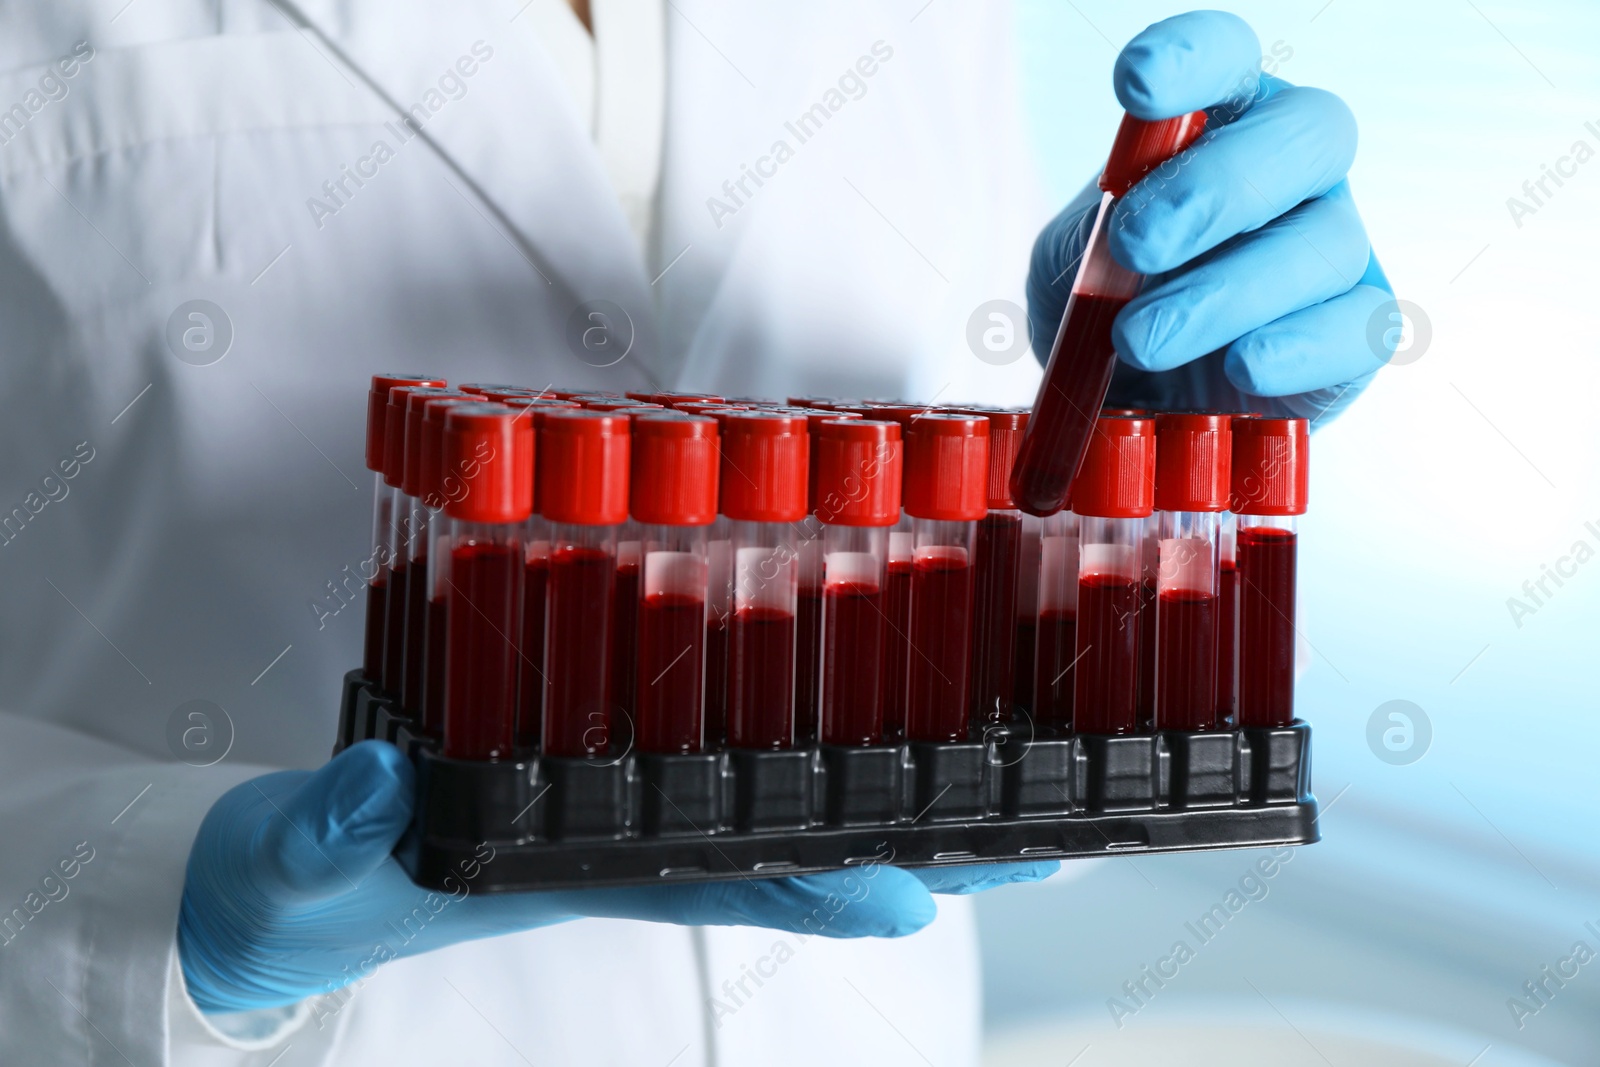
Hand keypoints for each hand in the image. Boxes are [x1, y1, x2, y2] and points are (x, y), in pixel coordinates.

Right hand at [178, 741, 1055, 1013]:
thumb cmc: (315, 885)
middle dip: (922, 844)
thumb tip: (368, 792)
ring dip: (897, 790)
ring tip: (1012, 774)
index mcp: (583, 868)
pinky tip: (875, 706)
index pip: (725, 881)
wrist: (290, 885)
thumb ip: (326, 834)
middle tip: (1044, 838)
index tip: (922, 885)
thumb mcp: (304, 866)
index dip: (829, 883)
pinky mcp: (610, 765)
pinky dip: (816, 734)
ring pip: (789, 803)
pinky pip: (734, 754)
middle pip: (800, 848)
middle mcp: (633, 841)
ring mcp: (633, 802)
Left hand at [1026, 10, 1393, 423]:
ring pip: (1323, 242)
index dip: (1193, 57)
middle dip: (1218, 187)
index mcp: (1222, 119)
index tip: (1134, 83)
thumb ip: (1090, 238)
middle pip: (1306, 133)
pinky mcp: (1357, 330)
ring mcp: (1336, 244)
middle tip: (1135, 244)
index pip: (1227, 56)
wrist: (1134, 396)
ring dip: (1225, 293)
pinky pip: (1359, 328)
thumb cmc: (1109, 302)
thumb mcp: (1073, 260)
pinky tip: (1241, 365)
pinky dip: (1298, 348)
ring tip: (1139, 339)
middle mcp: (1295, 167)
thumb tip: (1121, 240)